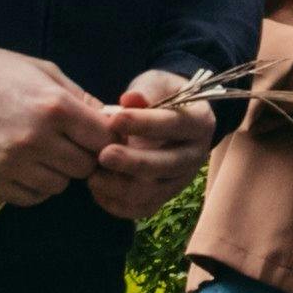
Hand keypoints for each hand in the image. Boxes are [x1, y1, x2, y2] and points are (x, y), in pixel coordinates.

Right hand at [0, 40, 113, 202]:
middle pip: (84, 166)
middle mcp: (37, 139)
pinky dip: (35, 187)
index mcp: (55, 107)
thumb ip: (80, 97)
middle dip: (83, 156)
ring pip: (59, 186)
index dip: (105, 137)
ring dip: (59, 173)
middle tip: (70, 144)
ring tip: (45, 154)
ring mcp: (12, 163)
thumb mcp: (43, 72)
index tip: (96, 134)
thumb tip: (110, 118)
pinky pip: (31, 197)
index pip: (103, 139)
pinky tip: (27, 168)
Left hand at [81, 68, 215, 215]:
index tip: (114, 119)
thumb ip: (146, 91)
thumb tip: (130, 99)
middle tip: (103, 155)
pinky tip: (97, 189)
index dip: (145, 123)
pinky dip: (117, 204)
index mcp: (200, 123)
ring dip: (121, 187)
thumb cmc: (161, 96)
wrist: (172, 118)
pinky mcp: (165, 196)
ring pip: (154, 192)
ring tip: (92, 176)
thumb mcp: (157, 84)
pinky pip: (142, 208)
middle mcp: (196, 155)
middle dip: (133, 162)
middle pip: (167, 165)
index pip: (175, 124)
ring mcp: (181, 179)